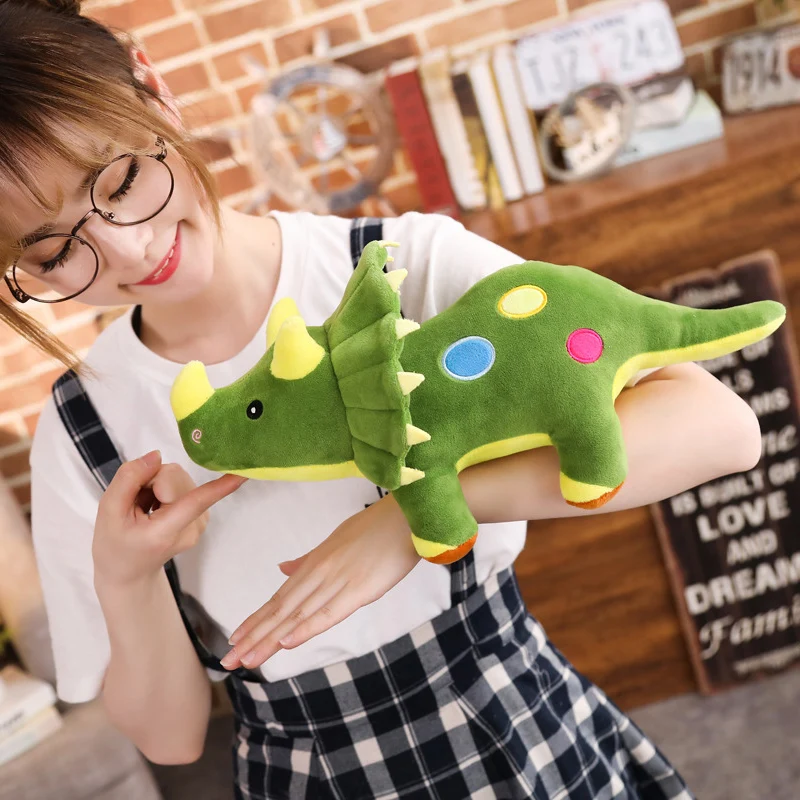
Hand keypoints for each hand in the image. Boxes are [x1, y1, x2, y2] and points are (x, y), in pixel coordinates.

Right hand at [93, 450, 246, 590]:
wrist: (127, 572)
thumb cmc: (115, 545)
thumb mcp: (108, 512)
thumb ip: (129, 479)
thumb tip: (157, 455)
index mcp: (166, 531)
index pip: (197, 501)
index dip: (222, 485)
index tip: (246, 472)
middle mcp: (192, 528)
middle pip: (174, 477)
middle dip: (151, 481)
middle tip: (136, 504)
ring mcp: (200, 523)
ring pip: (177, 477)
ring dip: (156, 486)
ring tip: (144, 509)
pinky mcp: (201, 515)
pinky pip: (181, 485)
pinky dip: (163, 491)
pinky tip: (154, 507)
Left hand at [221, 494, 420, 669]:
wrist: (407, 514)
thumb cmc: (376, 527)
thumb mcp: (337, 541)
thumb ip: (309, 559)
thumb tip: (283, 568)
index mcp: (315, 563)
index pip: (280, 597)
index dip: (256, 619)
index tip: (234, 638)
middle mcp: (320, 573)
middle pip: (281, 610)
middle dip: (254, 636)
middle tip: (228, 660)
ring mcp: (338, 581)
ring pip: (298, 615)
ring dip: (270, 639)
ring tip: (246, 659)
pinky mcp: (360, 589)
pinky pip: (329, 613)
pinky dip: (307, 628)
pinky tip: (287, 642)